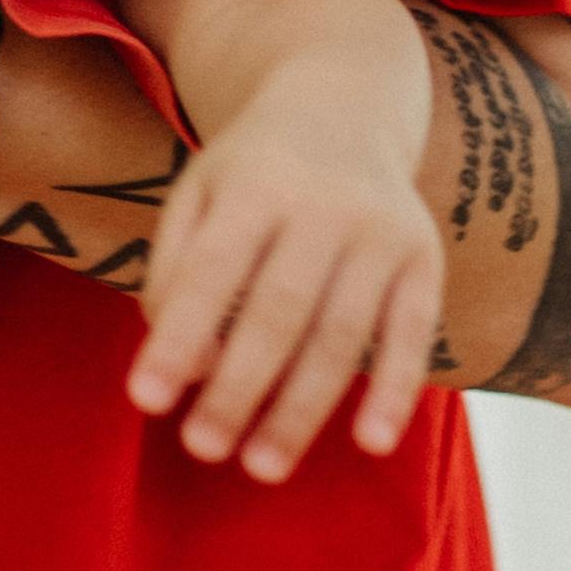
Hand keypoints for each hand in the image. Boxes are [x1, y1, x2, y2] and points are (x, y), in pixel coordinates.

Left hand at [128, 75, 443, 479]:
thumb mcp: (198, 196)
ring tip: (262, 466)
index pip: (211, 271)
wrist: (345, 104)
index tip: (146, 400)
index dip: (177, 338)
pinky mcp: (424, 258)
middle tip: (203, 449)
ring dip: (303, 407)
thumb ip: (178, 274)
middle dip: (240, 387)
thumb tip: (188, 366)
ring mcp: (381, 232)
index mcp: (255, 184)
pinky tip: (369, 443)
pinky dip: (394, 390)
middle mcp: (324, 205)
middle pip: (279, 311)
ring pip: (341, 333)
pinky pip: (412, 333)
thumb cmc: (252, 171)